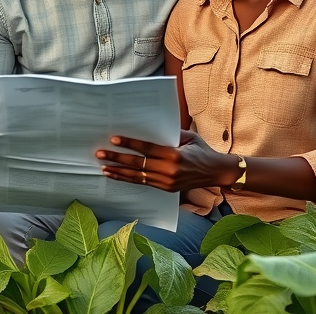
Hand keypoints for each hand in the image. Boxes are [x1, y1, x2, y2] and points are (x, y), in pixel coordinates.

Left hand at [96, 129, 238, 191]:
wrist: (216, 172)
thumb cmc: (202, 150)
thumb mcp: (189, 137)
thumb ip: (170, 133)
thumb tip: (148, 127)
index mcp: (175, 155)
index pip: (147, 148)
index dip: (129, 144)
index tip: (114, 139)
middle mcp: (169, 170)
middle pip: (138, 164)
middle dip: (117, 158)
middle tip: (100, 153)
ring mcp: (166, 182)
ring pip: (137, 176)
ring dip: (118, 171)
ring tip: (102, 167)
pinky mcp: (165, 189)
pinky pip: (142, 183)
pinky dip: (127, 179)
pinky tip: (116, 175)